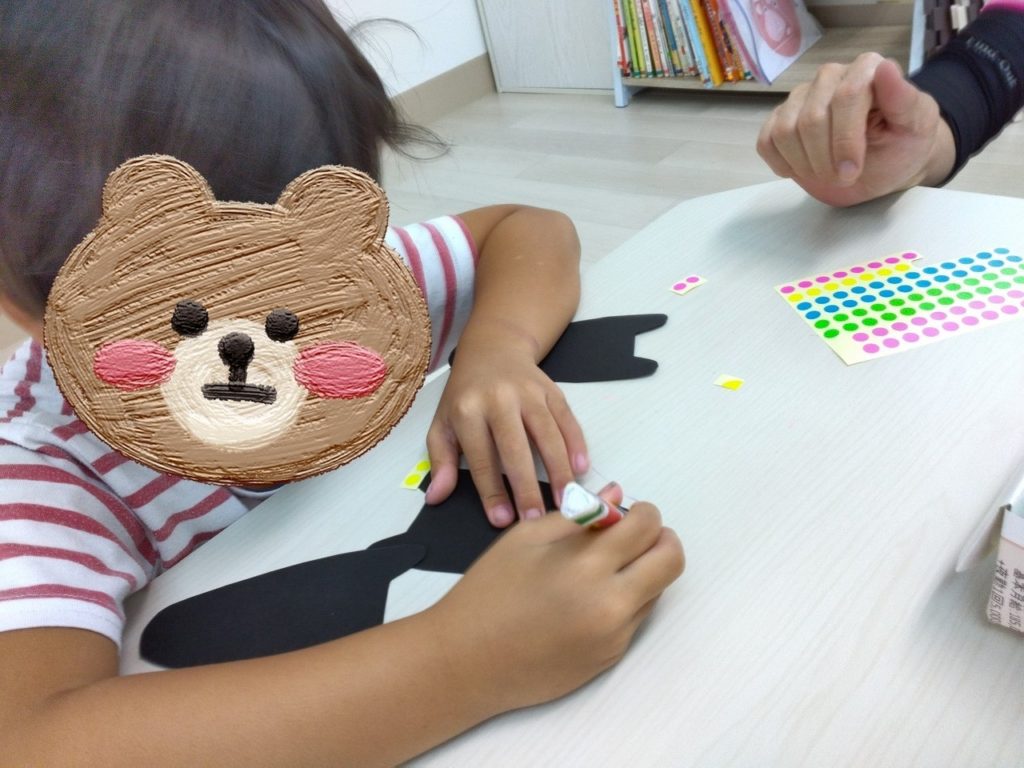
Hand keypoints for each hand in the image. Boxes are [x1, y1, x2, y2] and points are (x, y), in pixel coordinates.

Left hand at [425, 333, 587, 526]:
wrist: (493, 349)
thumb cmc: (466, 394)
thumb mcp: (443, 423)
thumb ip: (441, 461)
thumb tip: (436, 496)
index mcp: (467, 410)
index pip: (481, 457)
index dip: (492, 491)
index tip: (501, 519)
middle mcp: (499, 399)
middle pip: (515, 448)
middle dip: (526, 486)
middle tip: (536, 519)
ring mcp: (528, 393)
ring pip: (547, 434)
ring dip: (559, 470)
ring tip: (565, 501)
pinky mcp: (551, 390)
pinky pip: (567, 420)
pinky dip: (576, 444)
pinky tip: (580, 469)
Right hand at [427, 486, 684, 713]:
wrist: (467, 661)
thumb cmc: (488, 593)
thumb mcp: (525, 539)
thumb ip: (577, 516)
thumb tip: (615, 495)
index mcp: (586, 567)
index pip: (647, 528)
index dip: (645, 513)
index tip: (631, 512)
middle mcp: (610, 604)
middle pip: (671, 562)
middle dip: (661, 540)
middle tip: (635, 535)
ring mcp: (614, 636)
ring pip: (657, 591)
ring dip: (642, 571)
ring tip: (601, 568)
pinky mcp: (610, 658)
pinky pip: (635, 619)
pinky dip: (623, 600)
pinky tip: (586, 598)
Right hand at [757, 54, 954, 206]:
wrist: (884, 167)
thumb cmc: (902, 146)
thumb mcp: (916, 127)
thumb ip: (904, 99)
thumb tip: (885, 68)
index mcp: (865, 69)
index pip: (845, 97)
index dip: (845, 140)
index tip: (852, 171)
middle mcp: (829, 76)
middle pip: (811, 119)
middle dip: (825, 160)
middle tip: (844, 178)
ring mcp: (800, 98)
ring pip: (784, 132)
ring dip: (805, 165)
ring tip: (827, 174)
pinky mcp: (779, 120)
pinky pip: (766, 142)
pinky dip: (782, 164)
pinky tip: (804, 169)